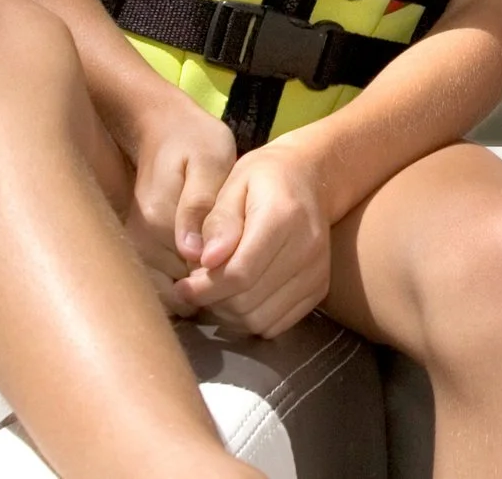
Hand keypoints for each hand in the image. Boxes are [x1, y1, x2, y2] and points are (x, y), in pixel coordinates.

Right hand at [114, 88, 238, 312]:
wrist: (162, 129)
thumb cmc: (195, 142)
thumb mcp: (209, 160)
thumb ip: (201, 205)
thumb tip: (191, 252)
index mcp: (158, 222)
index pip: (196, 276)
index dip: (226, 279)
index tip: (251, 266)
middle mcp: (140, 243)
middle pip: (183, 292)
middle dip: (215, 289)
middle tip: (245, 266)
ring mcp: (135, 250)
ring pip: (173, 296)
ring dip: (201, 292)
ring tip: (230, 263)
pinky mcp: (137, 252)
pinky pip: (164, 288)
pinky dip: (186, 287)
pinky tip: (209, 262)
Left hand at [175, 143, 332, 337]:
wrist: (310, 178)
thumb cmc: (263, 177)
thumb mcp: (234, 184)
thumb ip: (219, 221)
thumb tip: (206, 260)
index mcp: (283, 217)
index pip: (240, 273)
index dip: (204, 288)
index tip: (181, 286)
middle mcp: (307, 248)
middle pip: (248, 302)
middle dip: (213, 302)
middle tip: (197, 285)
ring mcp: (317, 272)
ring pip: (261, 320)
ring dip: (230, 315)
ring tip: (216, 291)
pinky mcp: (319, 288)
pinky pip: (277, 324)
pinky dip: (252, 319)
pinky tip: (240, 296)